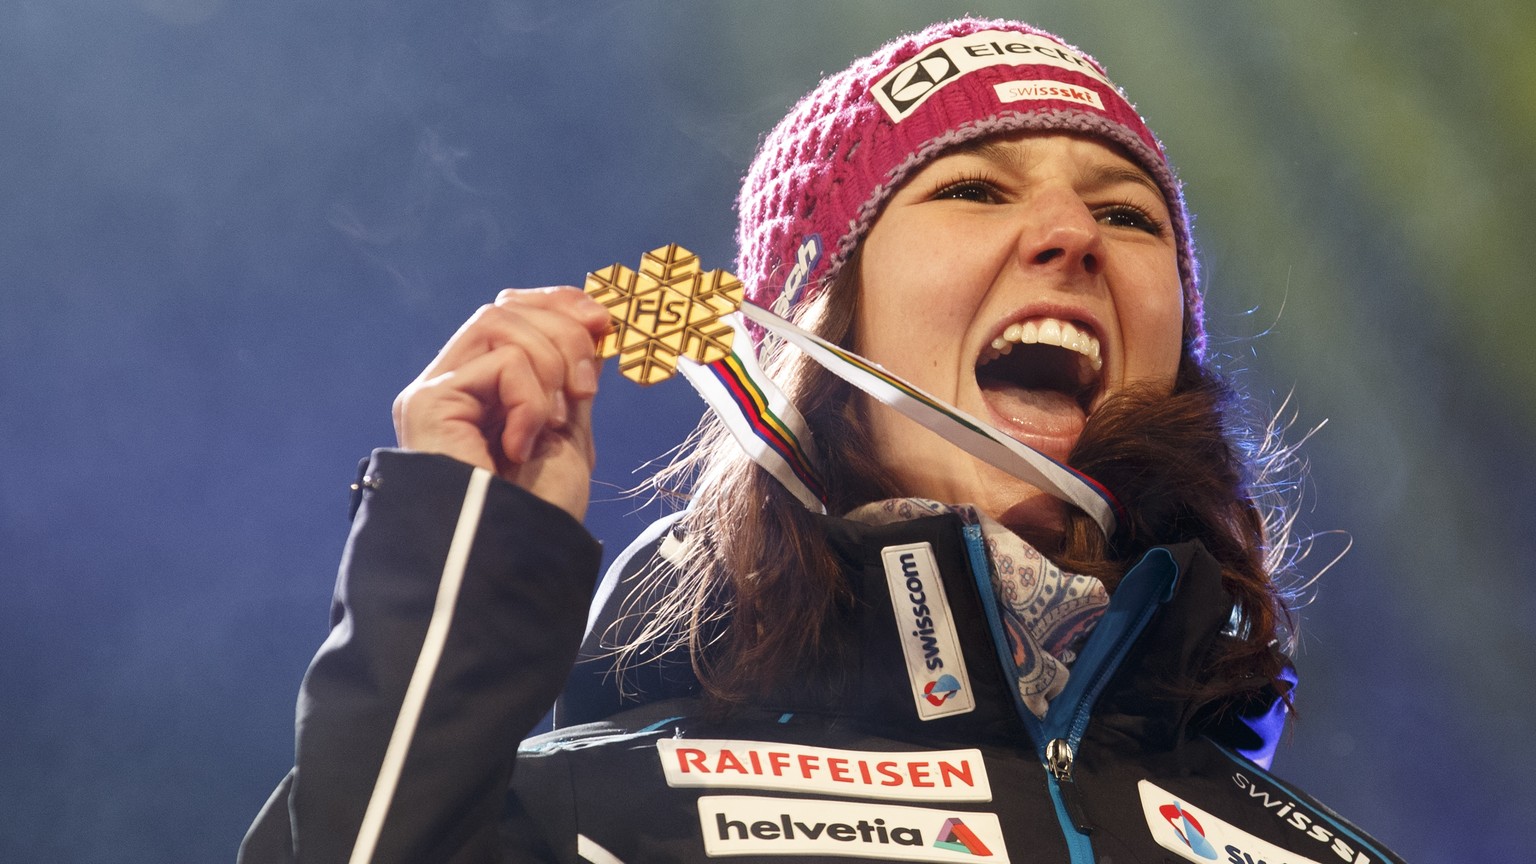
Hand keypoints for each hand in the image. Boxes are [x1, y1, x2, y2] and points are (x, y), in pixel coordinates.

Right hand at [392, 287, 610, 520]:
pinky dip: (530, 401)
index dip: (556, 304)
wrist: (514, 558)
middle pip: (504, 309)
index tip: (603, 322)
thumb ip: (570, 381)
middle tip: (586, 386)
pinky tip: (520, 447)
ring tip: (555, 419)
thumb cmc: (537, 512)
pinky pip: (502, 363)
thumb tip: (591, 324)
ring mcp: (435, 392)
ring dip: (550, 363)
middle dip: (562, 331)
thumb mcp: (567, 433)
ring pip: (498, 322)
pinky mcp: (428, 403)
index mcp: (480, 389)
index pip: (508, 313)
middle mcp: (450, 384)